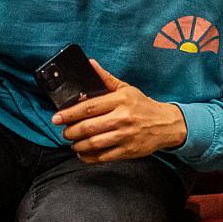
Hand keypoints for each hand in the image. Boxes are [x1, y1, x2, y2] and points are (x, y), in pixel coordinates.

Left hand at [53, 60, 187, 162]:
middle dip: (70, 131)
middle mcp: (122, 118)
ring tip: (72, 143)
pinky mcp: (128, 150)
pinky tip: (82, 153)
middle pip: (88, 127)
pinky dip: (89, 157)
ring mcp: (125, 136)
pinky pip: (103, 156)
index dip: (70, 113)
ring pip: (94, 143)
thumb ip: (106, 79)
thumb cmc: (143, 106)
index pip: (89, 107)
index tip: (57, 117)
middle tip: (64, 132)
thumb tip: (90, 64)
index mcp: (120, 100)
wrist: (166, 124)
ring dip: (78, 145)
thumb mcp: (126, 89)